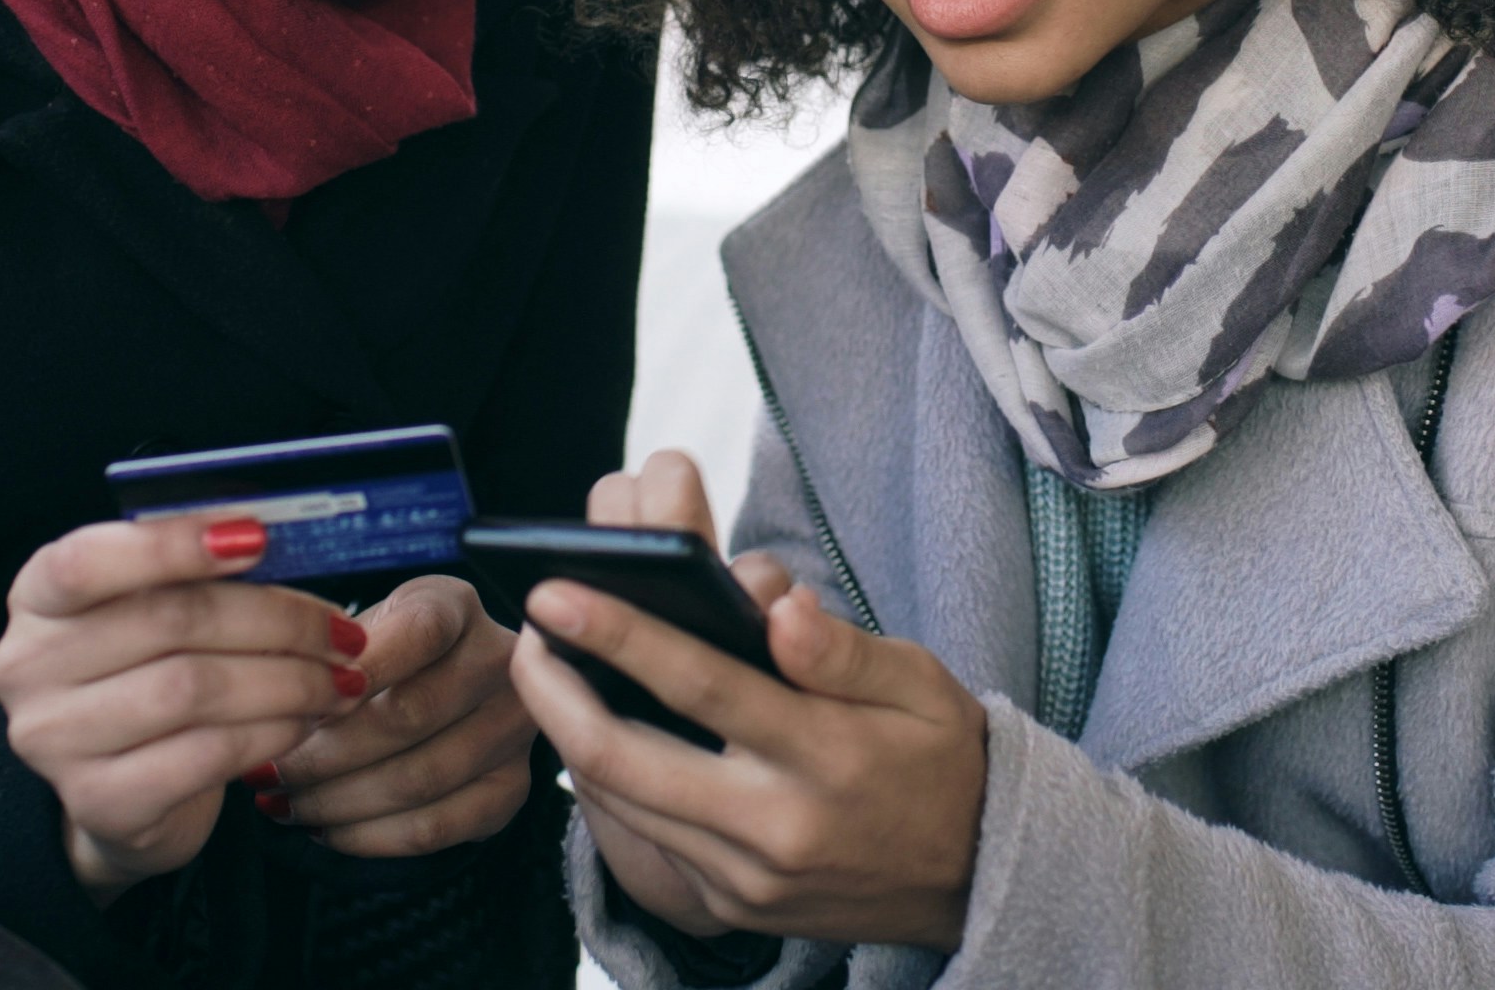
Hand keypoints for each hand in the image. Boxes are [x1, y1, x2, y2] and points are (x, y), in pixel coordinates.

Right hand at [0, 514, 370, 896]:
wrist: (121, 795)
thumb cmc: (149, 677)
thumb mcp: (155, 611)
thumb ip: (197, 571)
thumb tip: (277, 537)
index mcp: (38, 596)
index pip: (89, 560)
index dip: (173, 544)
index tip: (258, 537)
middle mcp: (28, 666)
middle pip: (169, 621)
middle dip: (276, 620)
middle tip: (340, 630)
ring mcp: (55, 740)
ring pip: (194, 690)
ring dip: (288, 681)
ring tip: (336, 679)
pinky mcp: (99, 802)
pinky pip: (206, 755)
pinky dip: (271, 732)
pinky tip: (303, 722)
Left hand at [251, 574, 533, 856]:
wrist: (440, 687)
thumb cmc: (381, 657)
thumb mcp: (356, 629)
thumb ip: (323, 651)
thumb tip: (277, 698)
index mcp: (456, 605)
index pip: (419, 632)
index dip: (358, 672)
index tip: (298, 705)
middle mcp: (500, 661)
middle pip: (411, 716)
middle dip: (325, 754)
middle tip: (271, 773)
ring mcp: (512, 728)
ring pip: (419, 779)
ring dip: (339, 801)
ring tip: (287, 805)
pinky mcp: (511, 787)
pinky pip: (436, 827)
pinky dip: (369, 836)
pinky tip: (327, 828)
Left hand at [512, 455, 989, 951]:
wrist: (973, 876)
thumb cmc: (940, 757)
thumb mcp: (921, 686)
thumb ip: (844, 651)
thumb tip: (781, 608)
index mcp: (826, 755)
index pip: (700, 683)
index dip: (618, 633)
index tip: (556, 590)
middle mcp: (775, 826)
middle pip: (624, 759)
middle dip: (552, 694)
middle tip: (521, 635)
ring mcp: (746, 876)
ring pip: (619, 803)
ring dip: (565, 736)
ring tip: (544, 672)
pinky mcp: (730, 904)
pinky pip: (643, 836)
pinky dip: (604, 783)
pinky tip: (589, 732)